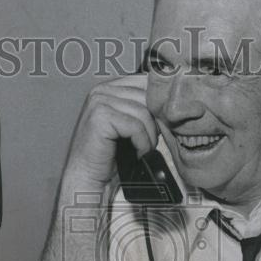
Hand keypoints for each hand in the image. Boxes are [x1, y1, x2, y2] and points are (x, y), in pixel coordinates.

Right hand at [63, 74, 157, 188]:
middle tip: (150, 142)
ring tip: (142, 149)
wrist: (88, 177)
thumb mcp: (131, 124)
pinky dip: (141, 143)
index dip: (159, 107)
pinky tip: (136, 153)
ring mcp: (99, 101)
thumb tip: (172, 100)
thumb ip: (145, 107)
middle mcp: (102, 89)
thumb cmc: (111, 154)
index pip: (146, 83)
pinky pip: (135, 126)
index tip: (159, 128)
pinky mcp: (100, 116)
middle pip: (147, 97)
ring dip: (149, 136)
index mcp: (110, 87)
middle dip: (155, 122)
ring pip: (143, 112)